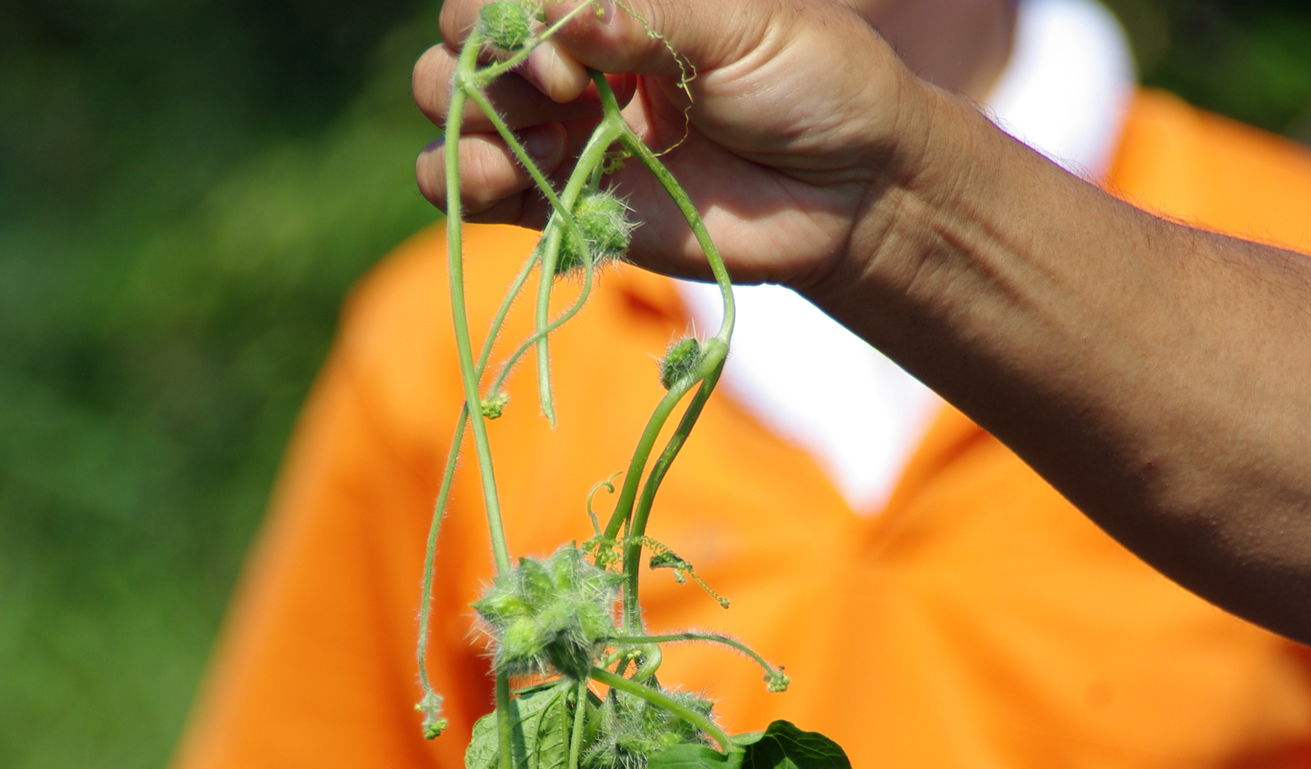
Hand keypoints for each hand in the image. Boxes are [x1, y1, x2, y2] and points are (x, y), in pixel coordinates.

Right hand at [413, 0, 931, 287]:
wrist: (853, 194)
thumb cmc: (812, 86)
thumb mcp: (740, 29)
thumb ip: (647, 18)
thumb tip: (558, 15)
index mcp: (610, 2)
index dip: (512, 18)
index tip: (570, 56)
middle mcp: (574, 60)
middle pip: (463, 45)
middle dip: (483, 67)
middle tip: (565, 97)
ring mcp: (564, 134)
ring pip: (457, 116)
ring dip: (462, 126)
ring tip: (521, 152)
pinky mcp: (567, 207)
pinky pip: (480, 195)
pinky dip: (462, 187)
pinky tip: (492, 186)